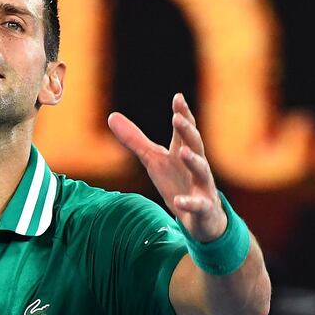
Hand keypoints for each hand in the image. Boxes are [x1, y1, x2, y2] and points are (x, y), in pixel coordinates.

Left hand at [107, 93, 225, 242]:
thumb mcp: (153, 160)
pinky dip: (189, 202)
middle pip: (194, 145)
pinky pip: (198, 205)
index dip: (182, 114)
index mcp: (183, 152)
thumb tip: (111, 116)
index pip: (184, 130)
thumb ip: (134, 139)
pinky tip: (179, 201)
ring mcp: (202, 186)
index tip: (178, 97)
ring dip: (193, 161)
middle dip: (187, 131)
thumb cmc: (177, 182)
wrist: (201, 217)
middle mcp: (196, 166)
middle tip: (177, 118)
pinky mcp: (203, 208)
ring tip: (183, 151)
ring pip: (201, 171)